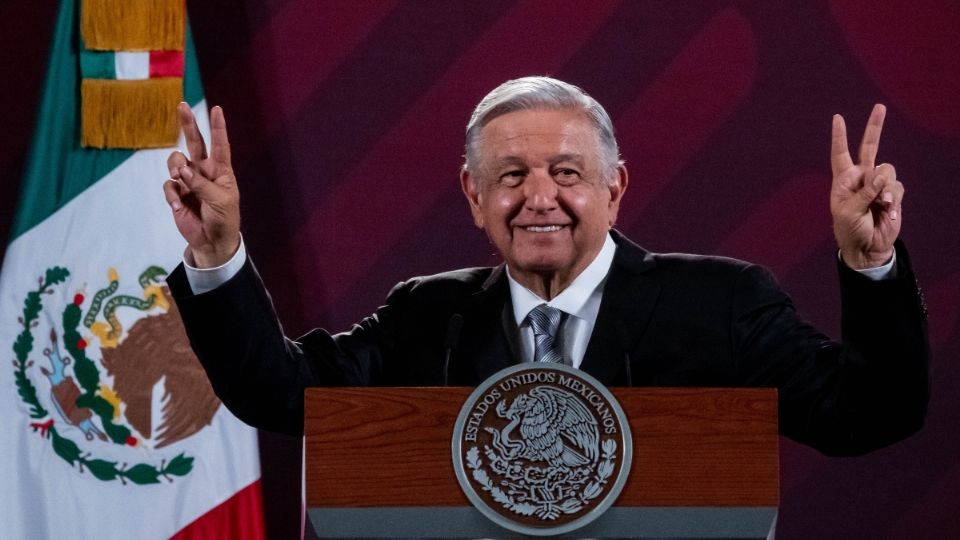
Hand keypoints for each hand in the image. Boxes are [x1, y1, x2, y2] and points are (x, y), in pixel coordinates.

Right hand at [162, 103, 240, 267]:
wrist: (212, 241)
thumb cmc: (224, 219)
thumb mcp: (220, 201)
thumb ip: (202, 184)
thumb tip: (182, 170)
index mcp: (221, 170)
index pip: (220, 144)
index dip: (218, 127)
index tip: (217, 109)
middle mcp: (204, 171)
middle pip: (194, 143)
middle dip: (188, 124)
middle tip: (182, 106)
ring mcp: (189, 181)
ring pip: (176, 161)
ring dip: (175, 166)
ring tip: (179, 177)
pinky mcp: (177, 193)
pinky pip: (169, 185)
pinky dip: (172, 194)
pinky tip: (179, 206)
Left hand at [830, 104, 902, 268]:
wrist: (866, 246)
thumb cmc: (849, 229)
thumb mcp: (848, 212)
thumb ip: (864, 192)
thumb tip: (880, 176)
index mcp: (843, 180)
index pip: (840, 154)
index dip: (839, 137)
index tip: (837, 118)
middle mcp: (861, 177)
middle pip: (869, 147)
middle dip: (874, 127)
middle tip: (880, 107)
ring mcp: (878, 184)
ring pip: (886, 169)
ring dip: (882, 186)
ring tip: (878, 204)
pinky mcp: (892, 193)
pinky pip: (896, 187)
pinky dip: (892, 199)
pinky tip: (886, 211)